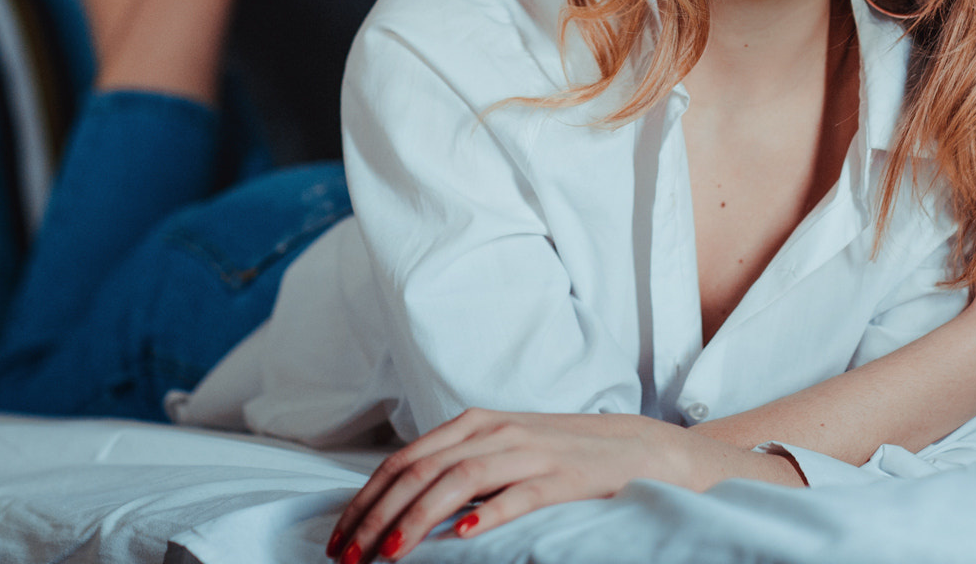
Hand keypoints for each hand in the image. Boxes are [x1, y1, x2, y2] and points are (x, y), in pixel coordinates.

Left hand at [325, 407, 798, 560]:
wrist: (636, 446)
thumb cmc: (560, 454)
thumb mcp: (501, 451)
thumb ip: (454, 466)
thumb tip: (395, 501)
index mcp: (473, 425)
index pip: (403, 462)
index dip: (364, 500)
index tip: (338, 538)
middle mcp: (494, 432)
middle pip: (420, 472)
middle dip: (376, 516)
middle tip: (348, 556)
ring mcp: (529, 452)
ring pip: (458, 482)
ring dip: (417, 520)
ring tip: (389, 554)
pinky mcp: (563, 477)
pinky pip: (519, 495)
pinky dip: (489, 515)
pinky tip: (464, 537)